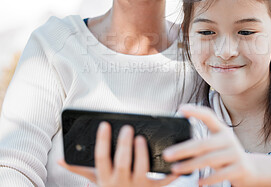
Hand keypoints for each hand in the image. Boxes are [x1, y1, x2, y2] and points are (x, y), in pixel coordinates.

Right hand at [59, 122, 177, 186]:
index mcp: (105, 179)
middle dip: (124, 146)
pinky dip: (171, 173)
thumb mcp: (96, 181)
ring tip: (142, 139)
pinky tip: (174, 162)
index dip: (102, 141)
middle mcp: (120, 183)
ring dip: (142, 154)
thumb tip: (61, 159)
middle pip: (121, 163)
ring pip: (141, 170)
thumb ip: (80, 169)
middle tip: (128, 128)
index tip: (105, 124)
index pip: (100, 158)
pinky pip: (162, 181)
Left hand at [162, 105, 257, 186]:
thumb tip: (175, 142)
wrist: (250, 169)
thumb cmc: (225, 155)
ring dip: (190, 165)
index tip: (181, 110)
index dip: (196, 111)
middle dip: (183, 149)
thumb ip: (202, 141)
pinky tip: (198, 182)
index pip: (209, 116)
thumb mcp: (217, 143)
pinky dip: (209, 178)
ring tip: (175, 169)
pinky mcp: (239, 168)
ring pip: (209, 160)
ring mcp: (235, 154)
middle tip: (167, 154)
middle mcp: (229, 139)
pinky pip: (221, 174)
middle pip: (203, 144)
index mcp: (222, 130)